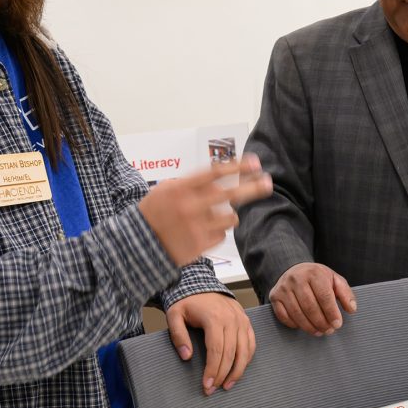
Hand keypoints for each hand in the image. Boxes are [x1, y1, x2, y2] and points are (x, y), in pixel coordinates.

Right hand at [139, 157, 270, 268]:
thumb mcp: (165, 189)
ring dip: (229, 215)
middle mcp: (191, 207)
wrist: (139, 244)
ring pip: (231, 218)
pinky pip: (222, 234)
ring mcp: (197, 227)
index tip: (255, 162)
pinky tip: (202, 231)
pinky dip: (217, 231)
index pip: (215, 173)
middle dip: (253, 187)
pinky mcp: (201, 245)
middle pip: (231, 195)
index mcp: (181, 189)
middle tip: (267, 182)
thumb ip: (190, 183)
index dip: (238, 166)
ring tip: (218, 215)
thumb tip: (218, 177)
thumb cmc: (154, 213)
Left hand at [166, 293, 256, 393]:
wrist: (201, 284)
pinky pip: (251, 344)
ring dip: (237, 371)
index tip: (206, 386)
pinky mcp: (246, 322)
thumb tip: (186, 356)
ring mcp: (242, 321)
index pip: (216, 351)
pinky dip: (247, 359)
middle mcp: (232, 320)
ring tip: (227, 385)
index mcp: (215, 318)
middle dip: (222, 375)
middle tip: (213, 390)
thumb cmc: (187, 302)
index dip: (212, 371)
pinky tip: (238, 370)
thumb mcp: (174, 315)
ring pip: (245, 352)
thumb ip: (178, 335)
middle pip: (231, 354)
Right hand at [270, 263, 356, 335]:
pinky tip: (304, 326)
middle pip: (310, 306)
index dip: (331, 313)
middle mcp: (296, 279)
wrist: (293, 269)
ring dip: (309, 327)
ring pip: (297, 313)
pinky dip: (294, 324)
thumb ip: (345, 293)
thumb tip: (351, 309)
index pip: (324, 296)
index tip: (337, 324)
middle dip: (321, 322)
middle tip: (329, 331)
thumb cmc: (317, 278)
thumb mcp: (334, 280)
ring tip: (319, 332)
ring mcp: (283, 288)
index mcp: (314, 273)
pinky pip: (283, 316)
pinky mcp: (274, 297)